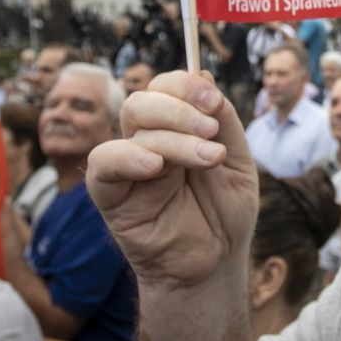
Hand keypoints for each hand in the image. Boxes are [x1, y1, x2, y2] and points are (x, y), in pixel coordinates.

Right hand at [86, 71, 257, 284]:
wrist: (215, 265)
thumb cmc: (224, 215)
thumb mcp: (237, 161)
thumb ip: (223, 120)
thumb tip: (203, 75)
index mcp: (174, 130)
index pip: (165, 88)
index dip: (186, 85)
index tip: (214, 100)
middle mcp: (146, 142)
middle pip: (143, 100)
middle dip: (180, 107)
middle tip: (211, 130)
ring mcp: (126, 167)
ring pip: (133, 127)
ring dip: (174, 137)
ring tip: (209, 158)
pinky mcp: (110, 196)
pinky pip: (103, 164)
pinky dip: (127, 157)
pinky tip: (156, 167)